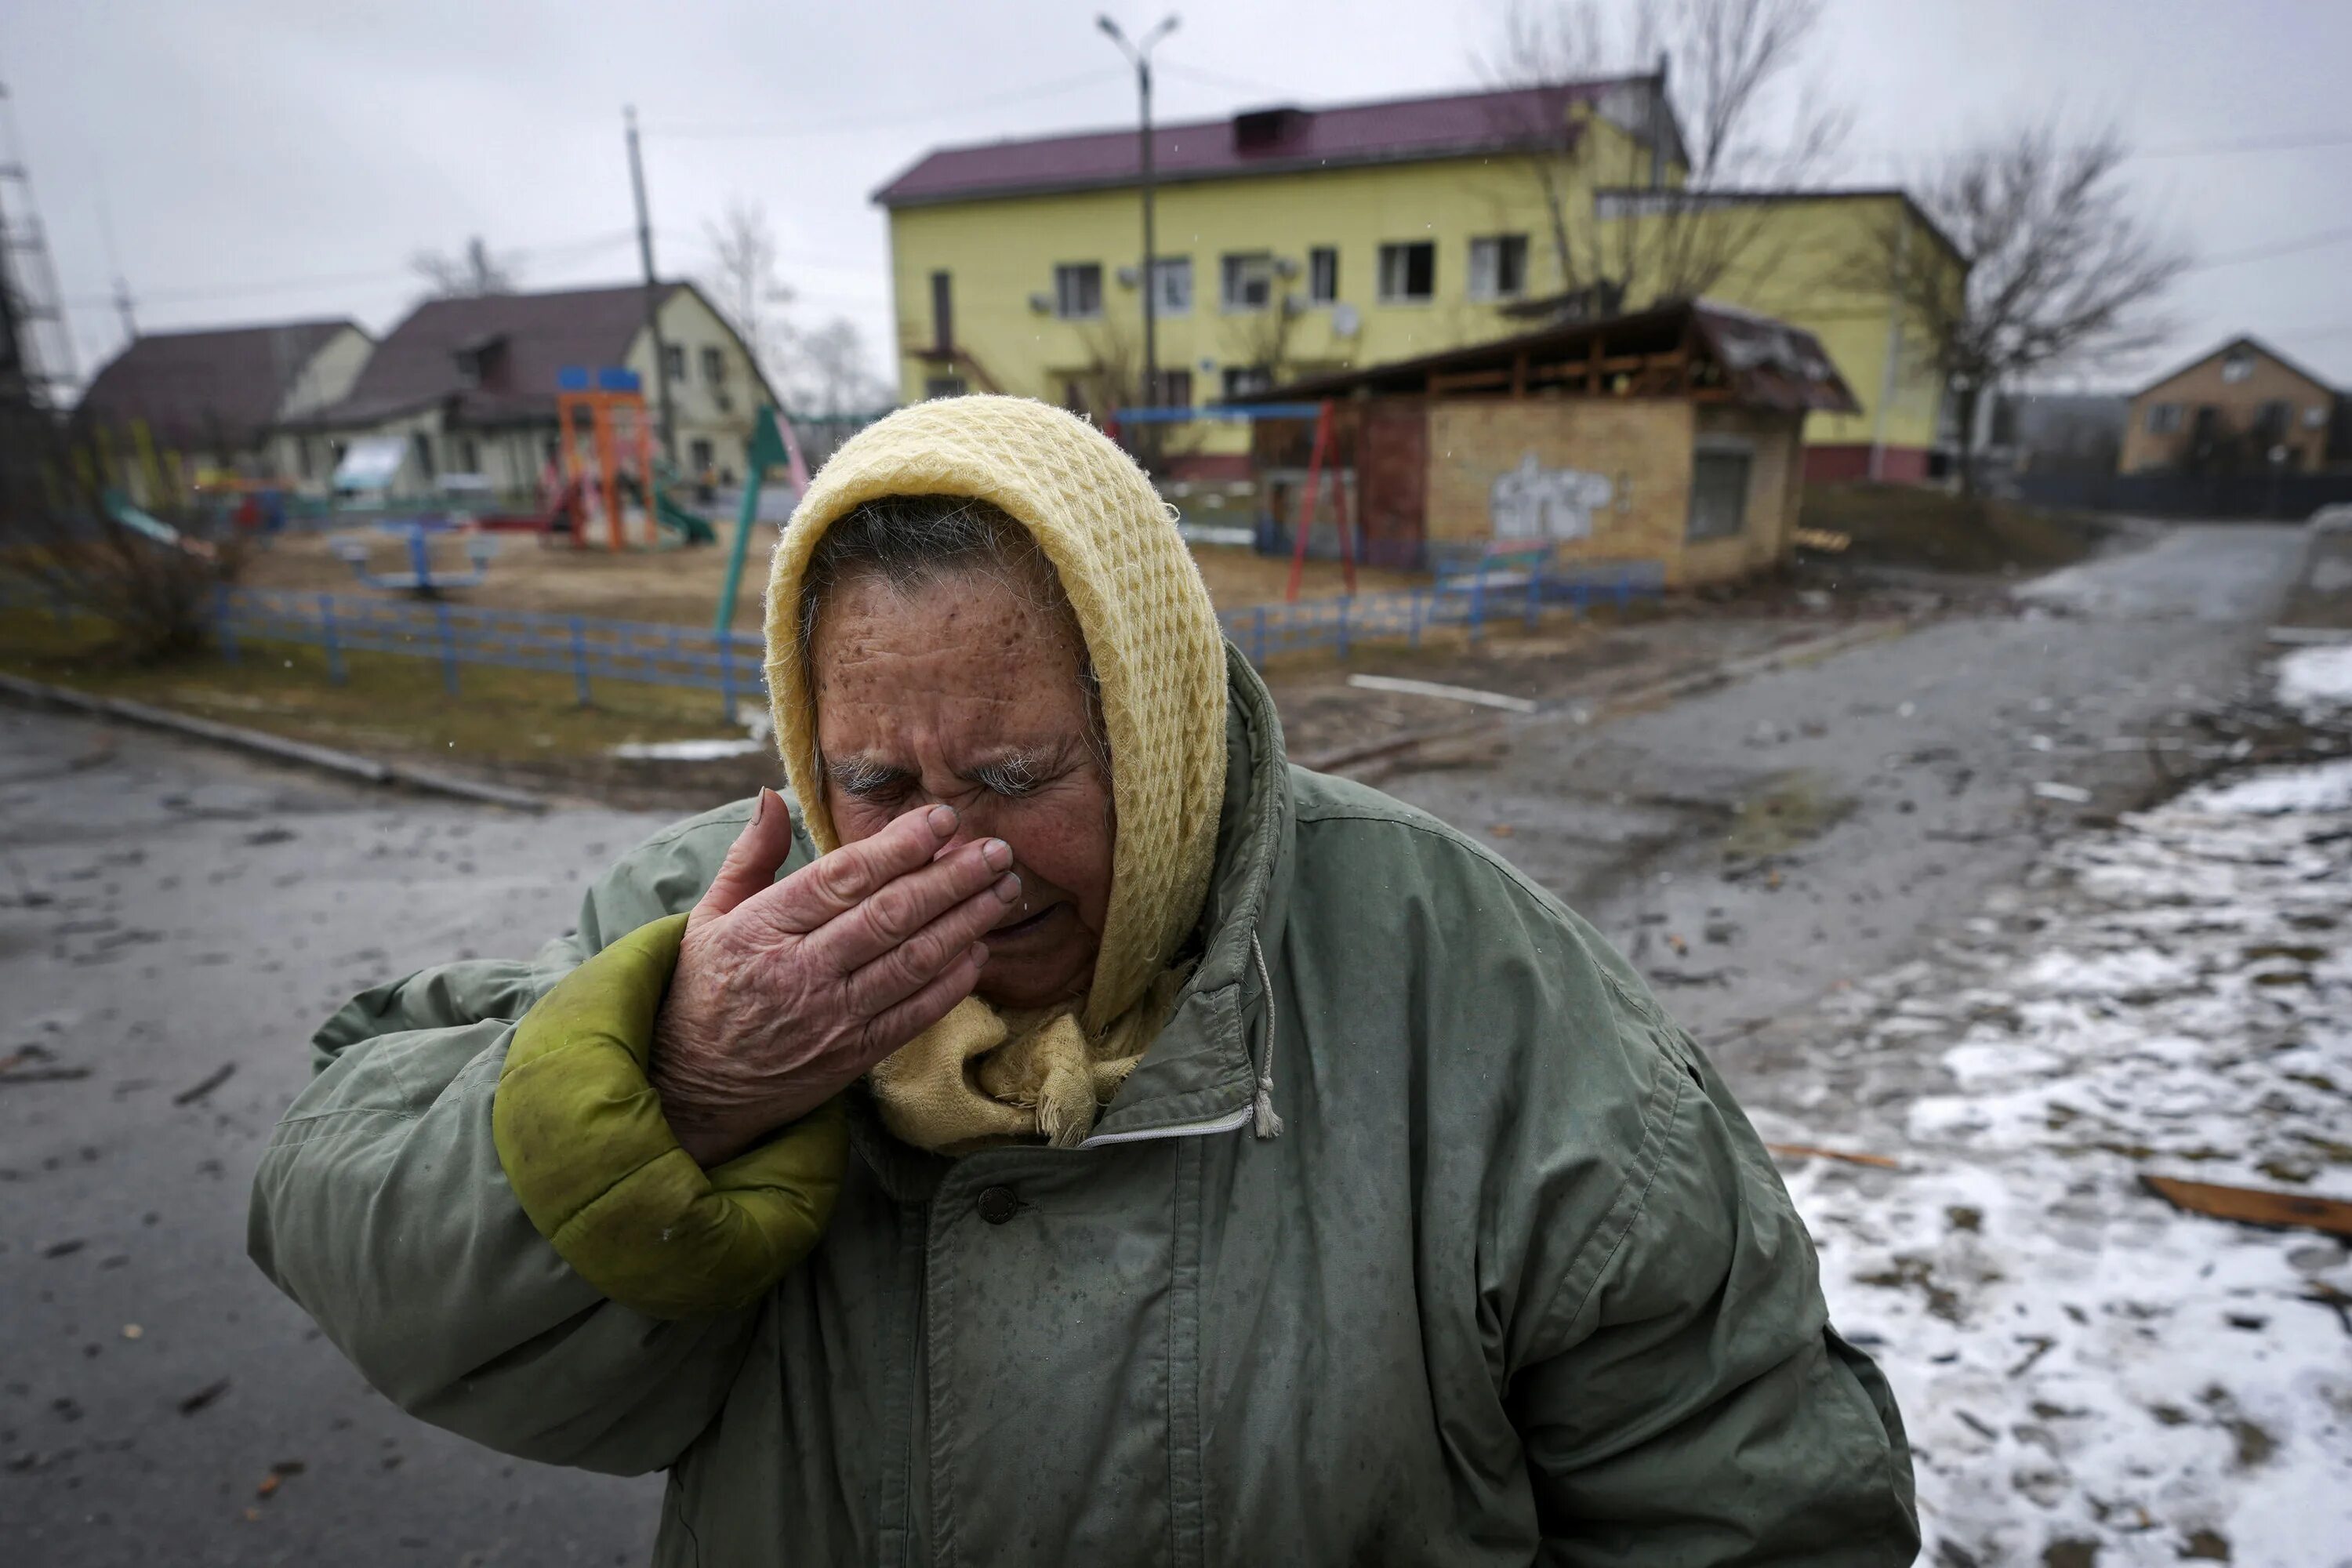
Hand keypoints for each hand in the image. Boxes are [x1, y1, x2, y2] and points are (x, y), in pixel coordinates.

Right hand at [649, 789, 1018, 1165]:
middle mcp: (800, 972)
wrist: (689, 1089)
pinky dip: (952, 983)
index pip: (842, 879)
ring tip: (1005, 891)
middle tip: (996, 850)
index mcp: (763, 929)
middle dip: (951, 879)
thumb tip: (772, 795)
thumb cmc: (702, 990)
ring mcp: (830, 1018)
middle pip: (889, 916)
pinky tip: (980, 951)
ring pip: (911, 963)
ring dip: (966, 923)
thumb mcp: (709, 917)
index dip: (898, 846)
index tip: (942, 819)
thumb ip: (750, 856)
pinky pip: (914, 1015)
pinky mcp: (853, 1057)